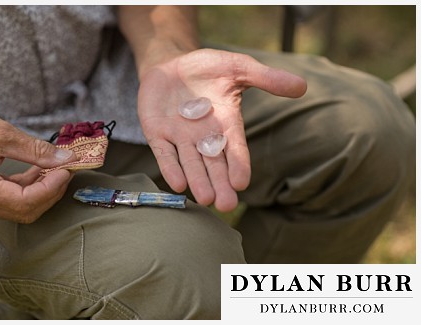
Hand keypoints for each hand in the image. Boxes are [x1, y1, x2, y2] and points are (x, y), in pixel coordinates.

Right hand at [0, 105, 78, 222]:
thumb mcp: (2, 134)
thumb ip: (36, 150)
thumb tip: (63, 160)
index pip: (24, 201)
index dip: (50, 188)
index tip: (66, 170)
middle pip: (25, 210)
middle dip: (50, 191)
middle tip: (66, 169)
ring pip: (21, 208)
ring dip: (43, 190)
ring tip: (56, 167)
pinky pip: (13, 199)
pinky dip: (31, 187)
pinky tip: (41, 171)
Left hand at [137, 48, 305, 210]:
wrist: (172, 64)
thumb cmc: (209, 68)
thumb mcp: (239, 68)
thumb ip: (266, 78)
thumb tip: (302, 86)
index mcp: (227, 122)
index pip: (235, 148)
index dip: (238, 164)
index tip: (241, 182)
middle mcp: (204, 135)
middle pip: (213, 164)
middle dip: (219, 184)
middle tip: (226, 205)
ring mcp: (180, 136)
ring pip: (190, 163)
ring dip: (197, 181)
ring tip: (205, 199)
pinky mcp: (158, 133)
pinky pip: (164, 153)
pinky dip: (170, 167)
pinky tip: (177, 184)